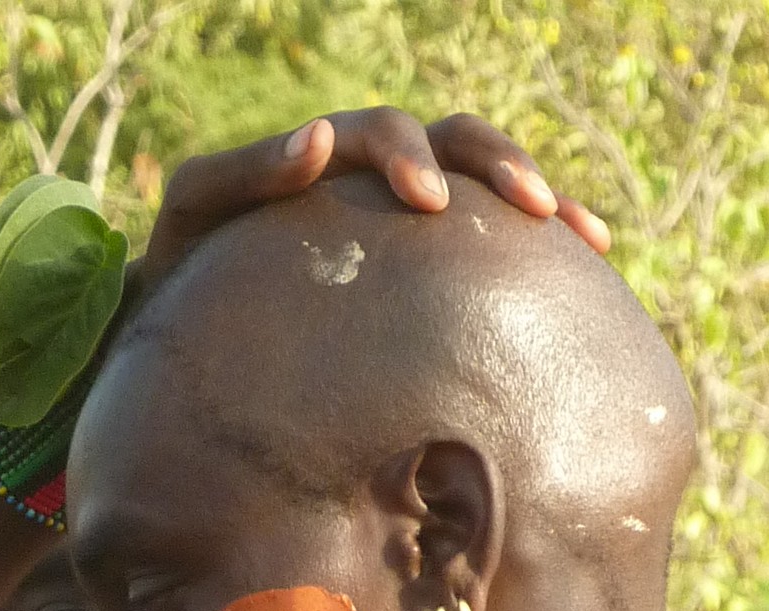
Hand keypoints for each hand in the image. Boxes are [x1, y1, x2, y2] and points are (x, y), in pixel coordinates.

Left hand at [142, 109, 608, 288]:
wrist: (186, 319)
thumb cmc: (184, 262)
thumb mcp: (195, 210)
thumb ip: (244, 172)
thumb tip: (319, 138)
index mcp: (328, 155)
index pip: (382, 133)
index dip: (410, 155)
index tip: (430, 202)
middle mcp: (377, 175)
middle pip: (456, 142)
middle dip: (499, 167)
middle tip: (533, 209)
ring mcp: (408, 220)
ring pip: (488, 187)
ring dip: (539, 201)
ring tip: (582, 237)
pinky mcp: (427, 266)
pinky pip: (492, 249)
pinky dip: (540, 255)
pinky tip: (584, 275)